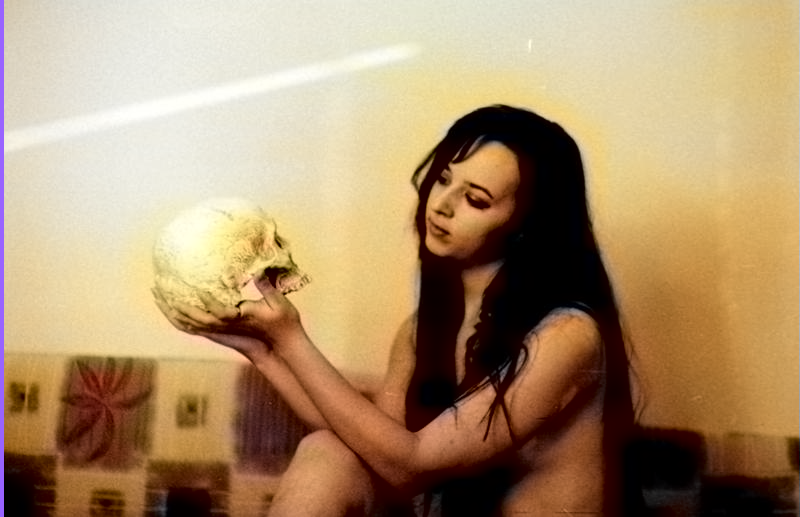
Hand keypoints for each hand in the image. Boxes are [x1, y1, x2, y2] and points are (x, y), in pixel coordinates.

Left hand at [152, 278, 302, 357]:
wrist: (279, 347)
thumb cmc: (282, 323)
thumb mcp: (279, 302)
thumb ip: (267, 286)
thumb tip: (258, 269)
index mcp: (241, 317)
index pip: (219, 311)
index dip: (207, 300)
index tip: (196, 286)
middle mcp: (226, 326)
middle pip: (195, 319)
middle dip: (175, 304)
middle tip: (160, 286)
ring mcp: (219, 331)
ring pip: (189, 324)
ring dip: (171, 311)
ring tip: (157, 295)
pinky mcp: (217, 334)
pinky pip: (192, 328)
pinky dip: (178, 320)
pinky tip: (169, 310)